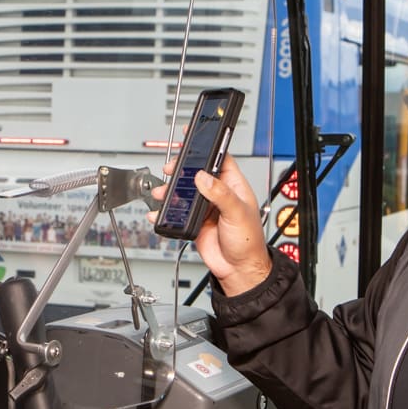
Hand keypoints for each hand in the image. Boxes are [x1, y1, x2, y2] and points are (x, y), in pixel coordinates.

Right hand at [150, 154, 271, 295]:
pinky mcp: (194, 222)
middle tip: (170, 169)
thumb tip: (203, 177)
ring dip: (170, 191)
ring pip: (184, 192)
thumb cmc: (248, 242)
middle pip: (197, 173)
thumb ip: (220, 194)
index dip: (207, 148)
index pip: (220, 159)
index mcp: (233, 186)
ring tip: (161, 193)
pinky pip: (177, 213)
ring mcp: (205, 208)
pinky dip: (165, 212)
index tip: (193, 138)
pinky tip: (159, 213)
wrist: (238, 270)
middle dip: (181, 169)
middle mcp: (218, 194)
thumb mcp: (237, 213)